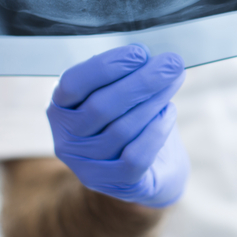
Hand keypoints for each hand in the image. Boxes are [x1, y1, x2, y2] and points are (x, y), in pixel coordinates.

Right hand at [47, 45, 188, 208]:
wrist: (156, 167)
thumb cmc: (135, 117)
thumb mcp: (123, 91)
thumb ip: (126, 72)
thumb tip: (148, 55)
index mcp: (61, 109)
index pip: (72, 85)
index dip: (106, 67)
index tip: (140, 53)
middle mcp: (67, 140)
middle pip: (101, 107)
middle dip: (140, 81)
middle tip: (171, 63)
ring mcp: (87, 167)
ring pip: (121, 130)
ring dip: (153, 101)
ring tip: (174, 80)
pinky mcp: (114, 184)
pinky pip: (135, 156)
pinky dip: (156, 131)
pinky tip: (169, 113)